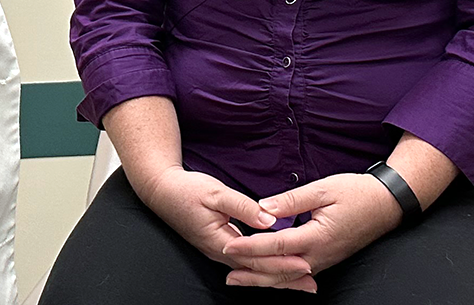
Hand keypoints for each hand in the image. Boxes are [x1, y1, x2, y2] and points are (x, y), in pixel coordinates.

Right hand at [136, 166, 316, 290]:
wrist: (161, 192)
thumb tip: (269, 219)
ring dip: (277, 275)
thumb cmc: (187, 191)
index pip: (257, 259)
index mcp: (220, 242)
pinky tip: (277, 266)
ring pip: (253, 269)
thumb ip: (243, 207)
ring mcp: (219, 252)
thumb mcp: (216, 193)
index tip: (305, 265)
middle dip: (285, 277)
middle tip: (311, 282)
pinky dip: (265, 266)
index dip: (282, 263)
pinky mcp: (221, 246)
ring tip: (301, 281)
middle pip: (257, 271)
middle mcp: (220, 253)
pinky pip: (247, 262)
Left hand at [219, 172, 402, 285]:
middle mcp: (320, 255)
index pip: (276, 246)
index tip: (229, 247)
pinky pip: (298, 275)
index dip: (251, 247)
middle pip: (279, 270)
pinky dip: (279, 278)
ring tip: (238, 279)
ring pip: (287, 277)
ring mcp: (324, 261)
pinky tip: (267, 277)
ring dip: (262, 279)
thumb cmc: (356, 193)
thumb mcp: (323, 189)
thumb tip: (263, 207)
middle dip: (251, 271)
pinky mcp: (326, 260)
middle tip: (226, 270)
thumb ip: (291, 200)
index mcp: (317, 237)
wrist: (387, 205)